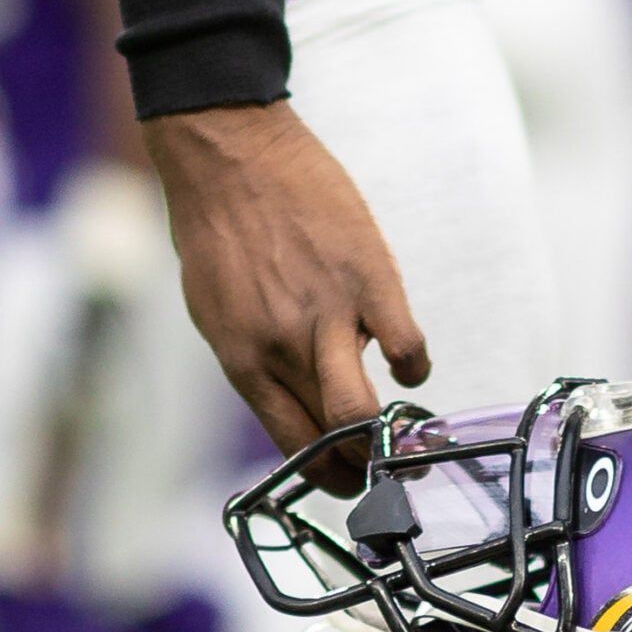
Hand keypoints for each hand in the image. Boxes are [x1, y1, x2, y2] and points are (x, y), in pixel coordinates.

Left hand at [148, 103, 429, 492]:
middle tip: (388, 462)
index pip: (294, 447)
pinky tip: (407, 359)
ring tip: (407, 425)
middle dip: (367, 465)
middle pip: (335, 440)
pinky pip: (408, 349)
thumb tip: (292, 400)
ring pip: (366, 412)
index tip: (348, 480)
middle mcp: (282, 349)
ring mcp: (326, 316)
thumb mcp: (216, 311)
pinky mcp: (367, 280)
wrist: (229, 152)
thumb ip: (256, 360)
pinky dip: (414, 364)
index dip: (330, 476)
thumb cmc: (218, 228)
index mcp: (244, 361)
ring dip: (394, 433)